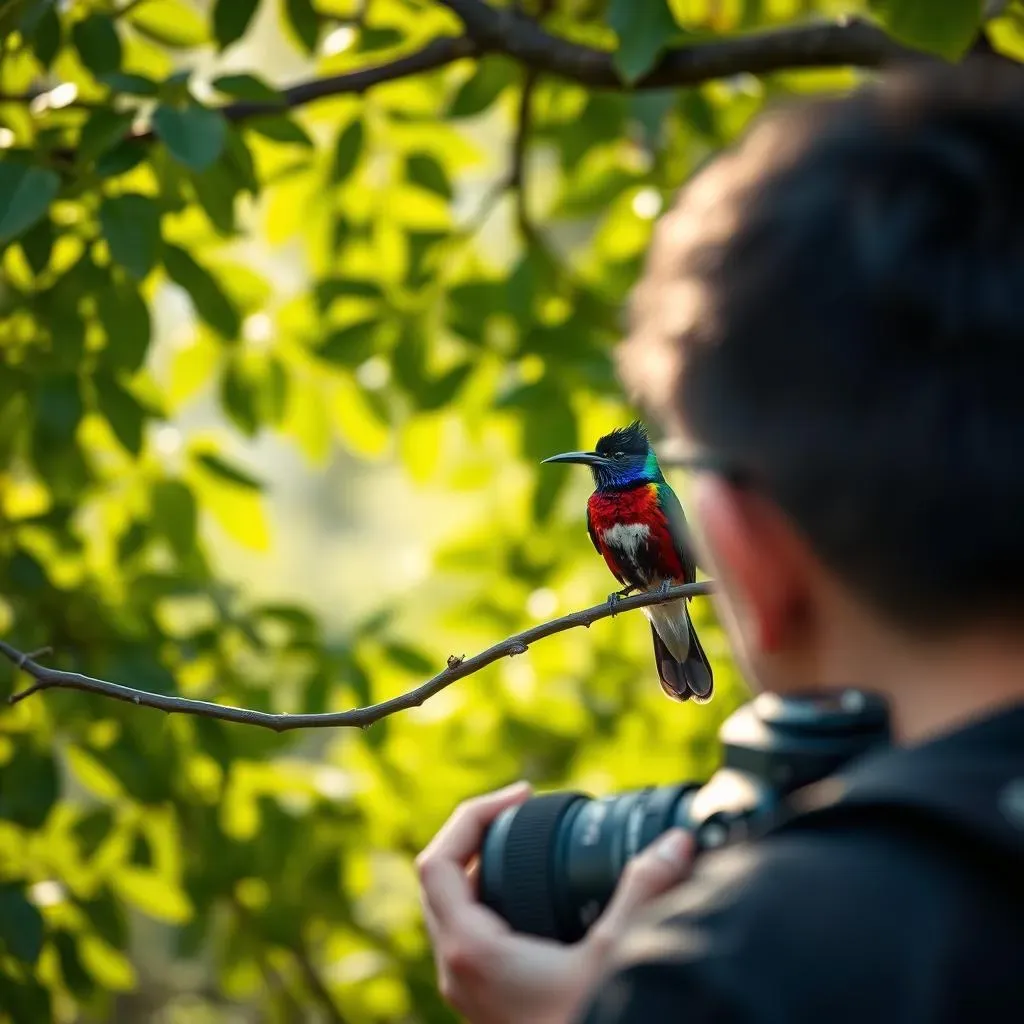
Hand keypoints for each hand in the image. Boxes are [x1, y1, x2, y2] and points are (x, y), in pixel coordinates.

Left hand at [417, 781, 694, 1023]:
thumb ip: (646, 893)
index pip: (437, 862)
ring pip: (449, 908)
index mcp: (472, 950)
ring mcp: (467, 988)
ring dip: (479, 867)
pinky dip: (488, 899)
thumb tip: (677, 842)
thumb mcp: (620, 957)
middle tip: (523, 810)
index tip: (523, 796)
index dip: (474, 814)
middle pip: (439, 878)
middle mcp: (457, 969)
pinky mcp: (486, 1000)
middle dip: (478, 833)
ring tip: (522, 841)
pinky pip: (467, 932)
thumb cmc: (592, 1023)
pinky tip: (529, 893)